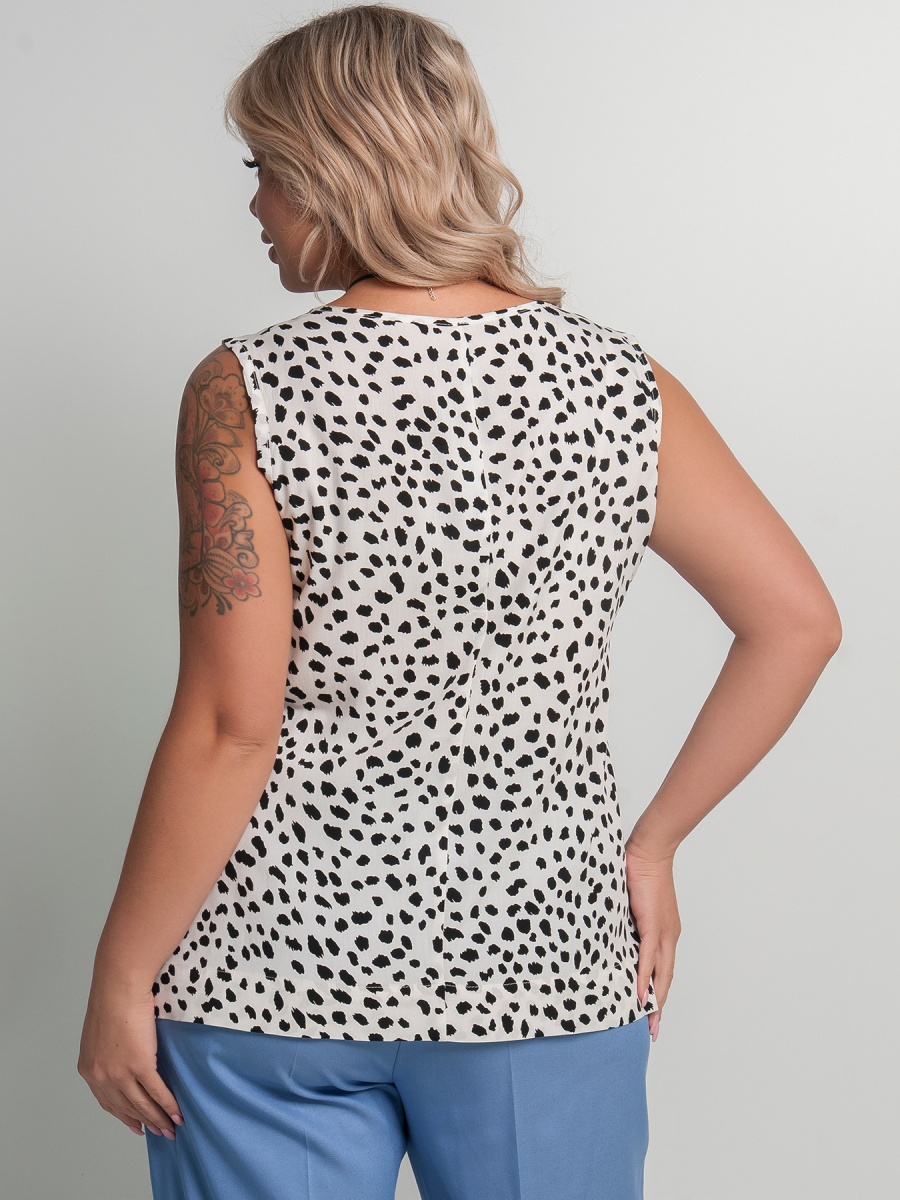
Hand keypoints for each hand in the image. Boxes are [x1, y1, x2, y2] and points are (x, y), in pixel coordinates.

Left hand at [77, 974, 182, 1139]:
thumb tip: (124, 1057)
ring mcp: (120, 1073)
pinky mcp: (139, 1065)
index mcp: (90, 1069)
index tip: (135, 1125)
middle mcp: (101, 1076)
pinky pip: (157, 1092)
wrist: (118, 987)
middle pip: (126, 1108)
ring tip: (170, 1129)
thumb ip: (108, 1052)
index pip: (107, 1102)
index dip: (123, 1116)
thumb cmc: (112, 999)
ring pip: (142, 1105)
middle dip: (143, 1123)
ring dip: (158, 1120)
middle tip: (157, 1133)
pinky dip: (168, 1105)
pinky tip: (177, 1113)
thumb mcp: (101, 1032)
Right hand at [624, 843, 681, 1042]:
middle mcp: (668, 936)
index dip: (659, 993)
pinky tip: (638, 994)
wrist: (649, 850)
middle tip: (653, 1031)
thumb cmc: (639, 871)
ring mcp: (662, 932)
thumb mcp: (633, 905)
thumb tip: (614, 935)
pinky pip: (648, 957)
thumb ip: (628, 923)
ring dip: (654, 1000)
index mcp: (665, 932)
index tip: (653, 1014)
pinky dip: (644, 977)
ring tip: (648, 1022)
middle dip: (659, 1007)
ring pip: (660, 974)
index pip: (663, 969)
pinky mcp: (653, 924)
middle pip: (665, 979)